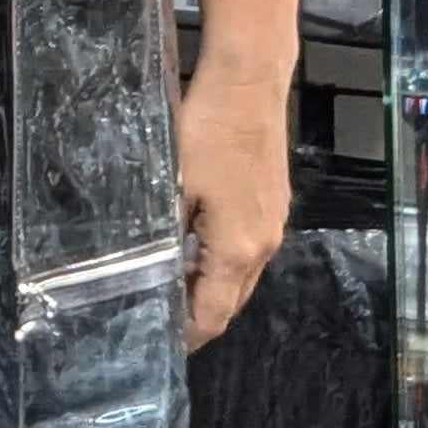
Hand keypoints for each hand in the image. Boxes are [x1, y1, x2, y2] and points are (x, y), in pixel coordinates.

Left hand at [175, 63, 288, 351]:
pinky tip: (198, 245)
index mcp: (238, 250)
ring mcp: (275, 223)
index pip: (214, 315)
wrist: (249, 83)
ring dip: (214, 287)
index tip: (163, 343)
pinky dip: (226, 261)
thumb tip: (151, 268)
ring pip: (244, 275)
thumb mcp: (173, 184)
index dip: (189, 336)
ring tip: (175, 284)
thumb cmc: (207, 131)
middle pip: (233, 301)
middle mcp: (264, 245)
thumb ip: (164, 234)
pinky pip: (251, 249)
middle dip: (201, 314)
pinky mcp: (276, 202)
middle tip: (163, 316)